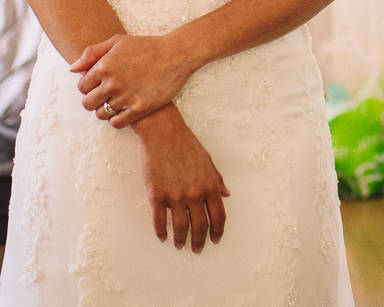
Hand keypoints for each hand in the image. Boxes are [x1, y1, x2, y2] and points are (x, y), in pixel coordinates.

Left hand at [71, 33, 196, 128]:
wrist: (176, 55)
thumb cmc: (147, 46)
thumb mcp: (118, 41)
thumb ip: (92, 53)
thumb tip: (72, 69)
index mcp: (104, 66)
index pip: (81, 87)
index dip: (88, 87)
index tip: (99, 85)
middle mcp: (112, 83)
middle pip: (88, 103)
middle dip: (94, 100)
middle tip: (106, 95)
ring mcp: (125, 97)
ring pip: (101, 114)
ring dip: (105, 110)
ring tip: (116, 102)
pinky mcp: (139, 108)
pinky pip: (117, 123)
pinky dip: (117, 119)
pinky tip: (124, 110)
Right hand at [132, 106, 229, 251]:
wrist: (163, 134)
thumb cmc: (187, 145)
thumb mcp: (208, 161)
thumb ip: (217, 180)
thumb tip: (226, 195)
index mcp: (210, 186)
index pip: (218, 216)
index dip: (218, 231)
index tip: (215, 240)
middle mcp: (194, 194)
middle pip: (200, 226)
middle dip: (199, 241)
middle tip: (197, 249)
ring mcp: (175, 197)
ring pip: (180, 228)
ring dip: (181, 240)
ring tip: (180, 245)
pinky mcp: (157, 196)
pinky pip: (159, 221)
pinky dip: (162, 232)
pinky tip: (163, 237)